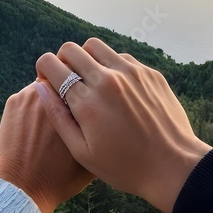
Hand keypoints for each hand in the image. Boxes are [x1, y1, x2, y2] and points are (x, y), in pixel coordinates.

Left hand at [0, 82, 93, 212]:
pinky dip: (33, 105)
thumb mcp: (91, 156)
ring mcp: (30, 95)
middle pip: (63, 80)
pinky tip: (34, 126)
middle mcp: (53, 92)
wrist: (23, 189)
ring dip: (50, 96)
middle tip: (69, 110)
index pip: (83, 81)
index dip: (85, 89)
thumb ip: (98, 128)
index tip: (86, 101)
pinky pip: (28, 96)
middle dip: (66, 90)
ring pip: (45, 86)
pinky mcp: (13, 101)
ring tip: (50, 122)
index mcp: (76, 103)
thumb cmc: (61, 177)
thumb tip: (107, 111)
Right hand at [35, 38, 210, 212]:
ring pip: (96, 46)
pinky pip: (121, 56)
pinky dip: (111, 65)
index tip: (47, 80)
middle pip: (71, 49)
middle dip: (62, 60)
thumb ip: (56, 116)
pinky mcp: (148, 72)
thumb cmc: (124, 166)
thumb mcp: (82, 151)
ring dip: (87, 58)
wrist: (173, 167)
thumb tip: (39, 86)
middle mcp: (107, 79)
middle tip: (67, 80)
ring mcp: (130, 72)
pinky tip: (116, 87)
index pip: (52, 64)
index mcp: (86, 101)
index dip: (43, 69)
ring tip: (91, 80)